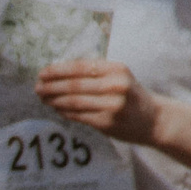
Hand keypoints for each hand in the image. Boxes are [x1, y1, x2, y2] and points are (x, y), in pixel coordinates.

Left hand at [37, 59, 162, 143]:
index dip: (57, 70)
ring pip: (73, 101)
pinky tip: (56, 109)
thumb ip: (94, 73)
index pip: (79, 67)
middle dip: (51, 86)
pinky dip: (64, 111)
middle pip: (73, 85)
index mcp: (116, 69)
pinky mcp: (107, 122)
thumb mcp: (118, 76)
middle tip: (36, 87)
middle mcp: (115, 85)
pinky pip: (78, 115)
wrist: (153, 119)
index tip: (42, 73)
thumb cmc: (129, 95)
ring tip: (42, 98)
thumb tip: (57, 73)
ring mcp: (111, 105)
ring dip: (53, 99)